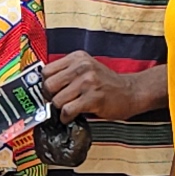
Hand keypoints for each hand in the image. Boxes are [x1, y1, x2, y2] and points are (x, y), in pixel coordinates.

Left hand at [41, 54, 160, 122]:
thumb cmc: (107, 83)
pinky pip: (67, 110)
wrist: (131, 92)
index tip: (51, 92)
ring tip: (69, 109)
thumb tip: (43, 86)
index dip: (45, 84)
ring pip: (56, 100)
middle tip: (59, 102)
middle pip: (48, 85)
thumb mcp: (86, 69)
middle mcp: (82, 67)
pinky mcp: (93, 98)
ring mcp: (88, 82)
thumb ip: (67, 72)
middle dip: (50, 97)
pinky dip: (66, 117)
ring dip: (60, 109)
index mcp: (77, 58)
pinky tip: (73, 116)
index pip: (46, 70)